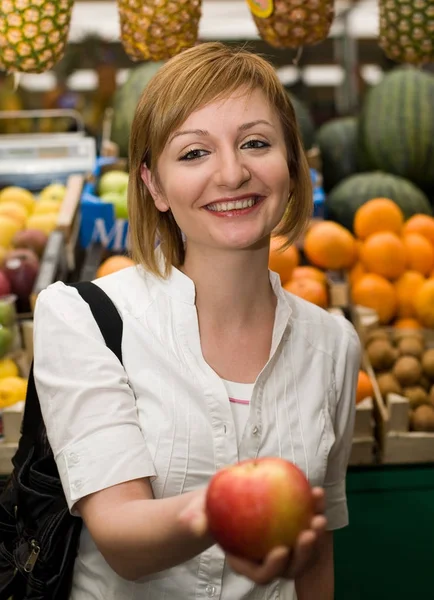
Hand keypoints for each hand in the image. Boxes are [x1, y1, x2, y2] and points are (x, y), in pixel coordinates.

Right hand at [179, 486, 326, 585]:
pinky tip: (316, 492)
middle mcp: (267, 558)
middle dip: (305, 554)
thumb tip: (197, 525)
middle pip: (291, 566)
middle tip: (310, 532)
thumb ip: (195, 519)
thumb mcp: (197, 512)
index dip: (274, 567)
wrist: (221, 496)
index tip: (281, 549)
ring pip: (305, 547)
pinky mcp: (292, 526)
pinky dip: (313, 508)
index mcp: (245, 562)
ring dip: (317, 533)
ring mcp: (282, 543)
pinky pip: (306, 521)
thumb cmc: (208, 508)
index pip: (262, 573)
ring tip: (319, 513)